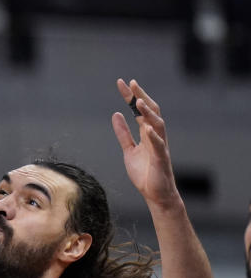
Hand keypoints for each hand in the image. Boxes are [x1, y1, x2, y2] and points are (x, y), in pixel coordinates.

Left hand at [111, 79, 178, 207]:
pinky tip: (146, 128)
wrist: (156, 195)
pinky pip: (159, 146)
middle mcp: (155, 136)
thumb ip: (123, 133)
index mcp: (147, 134)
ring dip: (148, 113)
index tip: (122, 83)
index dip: (131, 96)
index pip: (139, 110)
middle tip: (131, 83)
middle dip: (141, 96)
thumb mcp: (128, 150)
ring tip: (139, 101)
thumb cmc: (145, 172)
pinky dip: (153, 137)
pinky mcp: (161, 160)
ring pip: (158, 125)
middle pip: (151, 112)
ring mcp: (160, 147)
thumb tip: (116, 114)